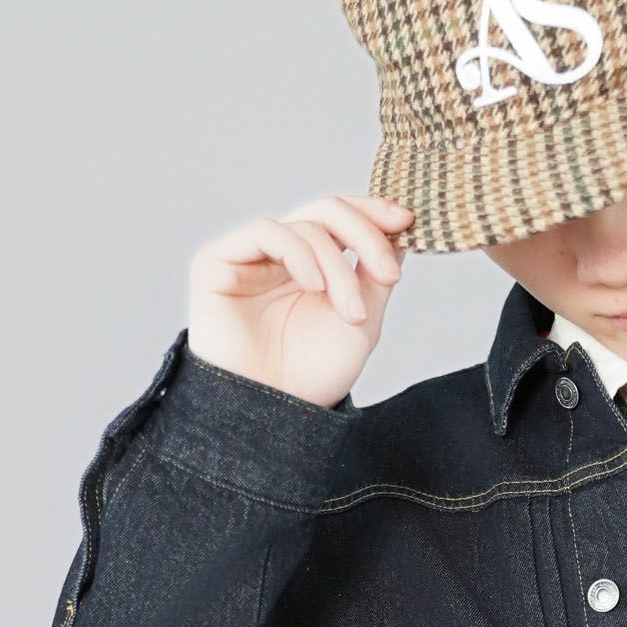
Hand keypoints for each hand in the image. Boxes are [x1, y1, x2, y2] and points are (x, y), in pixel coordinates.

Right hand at [186, 192, 414, 407]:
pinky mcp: (219, 262)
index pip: (341, 220)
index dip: (373, 212)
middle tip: (388, 275)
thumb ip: (376, 278)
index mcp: (313, 266)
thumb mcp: (362, 325)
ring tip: (352, 315)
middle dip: (366, 236)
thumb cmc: (312, 378)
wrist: (273, 415)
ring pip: (305, 226)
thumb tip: (399, 231)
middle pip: (327, 210)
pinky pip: (266, 231)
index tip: (408, 220)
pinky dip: (299, 252)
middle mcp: (281, 256)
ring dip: (338, 267)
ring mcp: (250, 256)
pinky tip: (314, 285)